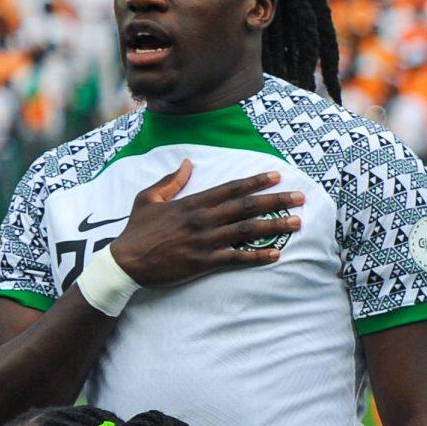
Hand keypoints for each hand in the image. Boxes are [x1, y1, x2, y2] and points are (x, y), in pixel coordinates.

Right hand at [110, 160, 305, 288]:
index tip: (277, 175)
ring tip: (297, 222)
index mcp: (192, 203)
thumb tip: (189, 163)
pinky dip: (258, 256)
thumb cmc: (136, 230)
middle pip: (247, 206)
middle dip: (276, 200)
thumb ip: (171, 181)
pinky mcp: (204, 262)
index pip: (231, 188)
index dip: (256, 181)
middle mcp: (203, 220)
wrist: (125, 262)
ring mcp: (206, 241)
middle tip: (301, 197)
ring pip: (247, 230)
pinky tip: (276, 254)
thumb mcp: (148, 199)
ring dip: (275, 226)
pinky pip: (236, 258)